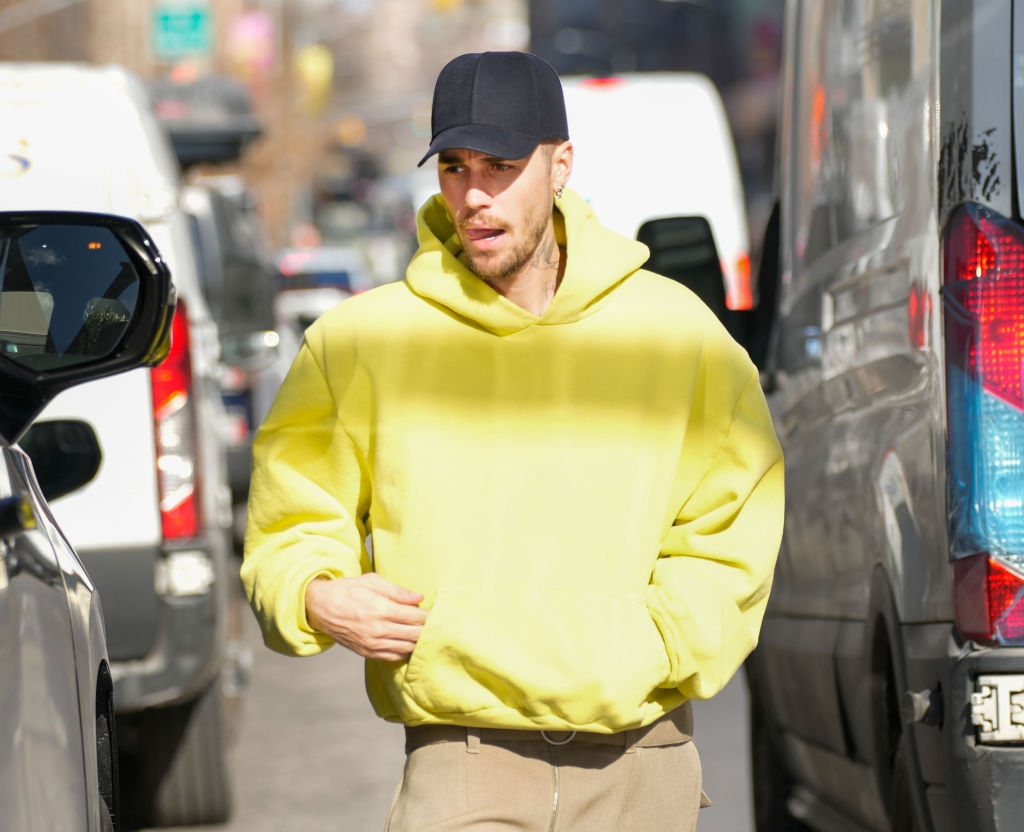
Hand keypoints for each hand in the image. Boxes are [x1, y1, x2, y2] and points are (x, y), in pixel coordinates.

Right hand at [305, 573, 426, 660]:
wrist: (320, 607)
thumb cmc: (348, 590)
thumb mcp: (372, 581)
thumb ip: (397, 591)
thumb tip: (419, 597)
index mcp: (382, 610)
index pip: (416, 617)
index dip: (429, 616)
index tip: (437, 613)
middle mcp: (379, 630)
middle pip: (415, 635)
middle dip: (428, 630)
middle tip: (437, 625)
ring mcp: (372, 644)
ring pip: (406, 648)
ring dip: (419, 642)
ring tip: (427, 635)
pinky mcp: (367, 652)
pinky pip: (393, 657)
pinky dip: (405, 652)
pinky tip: (411, 645)